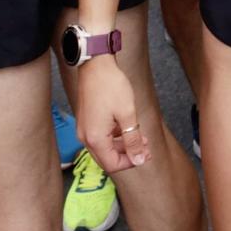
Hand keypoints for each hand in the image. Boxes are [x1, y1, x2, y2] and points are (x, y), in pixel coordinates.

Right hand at [74, 55, 149, 172]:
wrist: (96, 65)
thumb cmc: (111, 86)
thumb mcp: (128, 114)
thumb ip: (133, 140)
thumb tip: (139, 159)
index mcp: (95, 138)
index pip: (112, 164)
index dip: (131, 162)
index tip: (146, 154)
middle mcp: (86, 137)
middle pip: (107, 158)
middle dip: (128, 155)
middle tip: (146, 147)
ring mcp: (85, 129)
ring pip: (104, 148)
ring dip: (123, 146)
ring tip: (141, 137)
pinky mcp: (87, 121)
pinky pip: (100, 137)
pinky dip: (114, 137)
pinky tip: (128, 128)